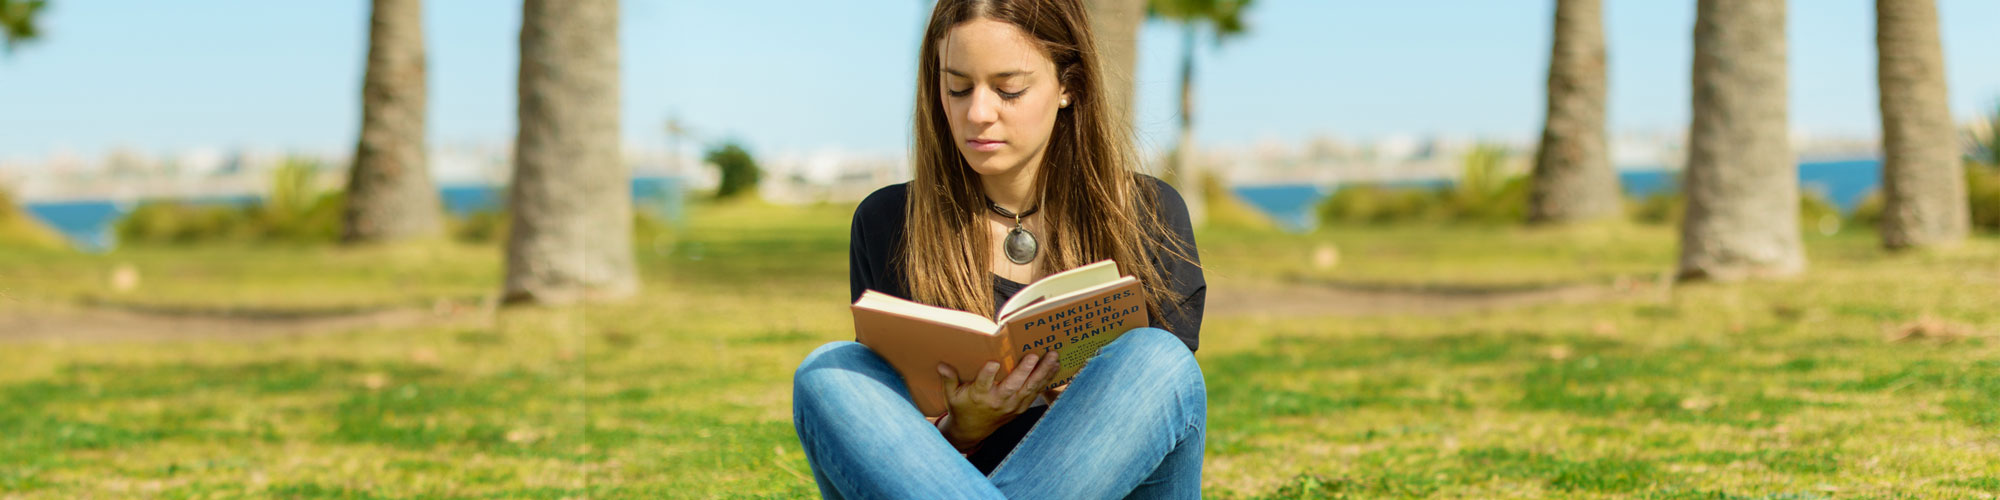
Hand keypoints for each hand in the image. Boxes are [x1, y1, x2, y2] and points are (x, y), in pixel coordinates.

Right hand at [935, 351, 1060, 452]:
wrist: (972, 431)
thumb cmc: (962, 409)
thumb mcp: (951, 396)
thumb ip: (949, 380)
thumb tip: (942, 365)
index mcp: (979, 396)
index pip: (983, 384)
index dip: (988, 374)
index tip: (993, 363)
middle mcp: (998, 401)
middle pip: (1013, 385)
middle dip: (1024, 370)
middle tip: (1033, 355)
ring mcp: (1012, 406)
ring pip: (1030, 388)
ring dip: (1042, 372)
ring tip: (1053, 357)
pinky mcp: (1021, 407)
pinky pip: (1036, 392)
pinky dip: (1046, 379)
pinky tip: (1055, 367)